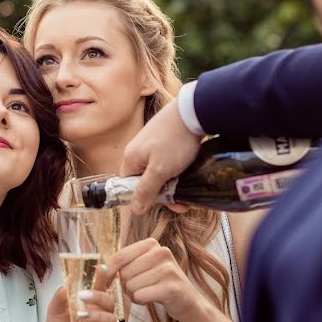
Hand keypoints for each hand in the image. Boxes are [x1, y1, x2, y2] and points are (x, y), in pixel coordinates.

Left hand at [42, 269, 115, 321]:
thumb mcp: (55, 308)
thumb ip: (61, 294)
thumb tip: (70, 278)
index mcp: (92, 302)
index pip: (103, 286)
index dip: (105, 277)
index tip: (101, 268)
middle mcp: (101, 314)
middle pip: (111, 301)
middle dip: (99, 296)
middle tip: (82, 295)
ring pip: (111, 321)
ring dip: (97, 316)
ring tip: (80, 315)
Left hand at [105, 238, 205, 321]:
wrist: (186, 300)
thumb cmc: (157, 282)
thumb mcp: (142, 266)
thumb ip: (123, 263)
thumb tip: (100, 268)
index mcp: (151, 244)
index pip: (120, 256)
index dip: (109, 271)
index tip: (106, 281)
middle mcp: (161, 252)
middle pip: (125, 273)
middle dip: (126, 285)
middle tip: (138, 287)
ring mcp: (168, 269)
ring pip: (132, 285)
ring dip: (134, 294)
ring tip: (146, 292)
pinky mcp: (172, 287)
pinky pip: (141, 295)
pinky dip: (141, 301)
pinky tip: (151, 299)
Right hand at [120, 100, 201, 214]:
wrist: (192, 111)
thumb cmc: (174, 141)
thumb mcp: (160, 171)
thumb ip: (145, 190)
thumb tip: (134, 209)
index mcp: (130, 159)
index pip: (130, 186)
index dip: (145, 198)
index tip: (165, 202)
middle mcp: (137, 152)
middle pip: (145, 181)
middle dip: (164, 193)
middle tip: (183, 202)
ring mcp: (150, 145)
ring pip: (158, 173)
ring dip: (172, 184)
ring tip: (188, 192)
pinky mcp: (162, 141)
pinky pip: (166, 162)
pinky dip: (176, 171)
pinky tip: (187, 175)